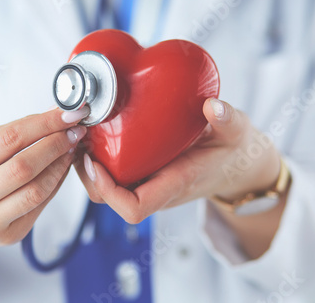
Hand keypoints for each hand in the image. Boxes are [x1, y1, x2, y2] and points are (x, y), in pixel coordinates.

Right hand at [0, 107, 87, 301]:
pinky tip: (63, 167)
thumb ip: (15, 131)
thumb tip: (56, 114)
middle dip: (56, 144)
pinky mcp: (8, 235)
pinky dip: (57, 182)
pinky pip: (41, 204)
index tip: (68, 113)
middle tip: (74, 130)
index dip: (44, 124)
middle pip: (24, 166)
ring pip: (36, 189)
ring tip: (71, 147)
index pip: (9, 139)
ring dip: (61, 164)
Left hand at [74, 98, 280, 222]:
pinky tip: (94, 132)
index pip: (133, 208)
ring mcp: (147, 183)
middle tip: (78, 139)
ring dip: (87, 165)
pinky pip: (113, 173)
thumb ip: (228, 119)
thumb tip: (213, 106)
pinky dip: (98, 157)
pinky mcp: (143, 173)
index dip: (108, 190)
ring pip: (104, 188)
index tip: (94, 161)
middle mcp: (155, 189)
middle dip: (86, 174)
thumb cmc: (232, 151)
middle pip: (107, 199)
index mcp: (174, 184)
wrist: (234, 164)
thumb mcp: (236, 132)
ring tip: (80, 133)